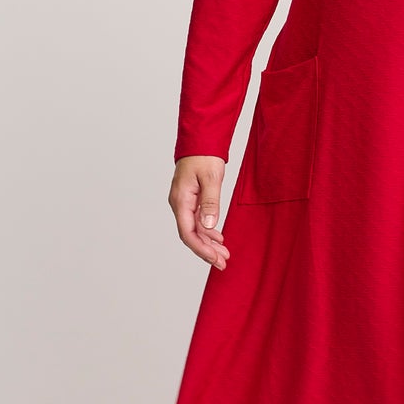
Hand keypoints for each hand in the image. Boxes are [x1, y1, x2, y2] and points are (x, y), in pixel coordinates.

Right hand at [169, 155, 229, 269]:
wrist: (200, 141)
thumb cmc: (204, 156)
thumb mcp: (211, 179)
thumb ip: (210, 203)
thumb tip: (209, 226)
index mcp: (181, 200)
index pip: (188, 232)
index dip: (201, 248)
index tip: (215, 259)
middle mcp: (179, 204)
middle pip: (191, 235)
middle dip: (206, 251)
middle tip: (223, 263)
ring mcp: (184, 203)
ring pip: (195, 229)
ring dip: (208, 243)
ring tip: (224, 254)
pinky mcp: (191, 200)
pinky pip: (197, 221)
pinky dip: (208, 231)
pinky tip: (218, 239)